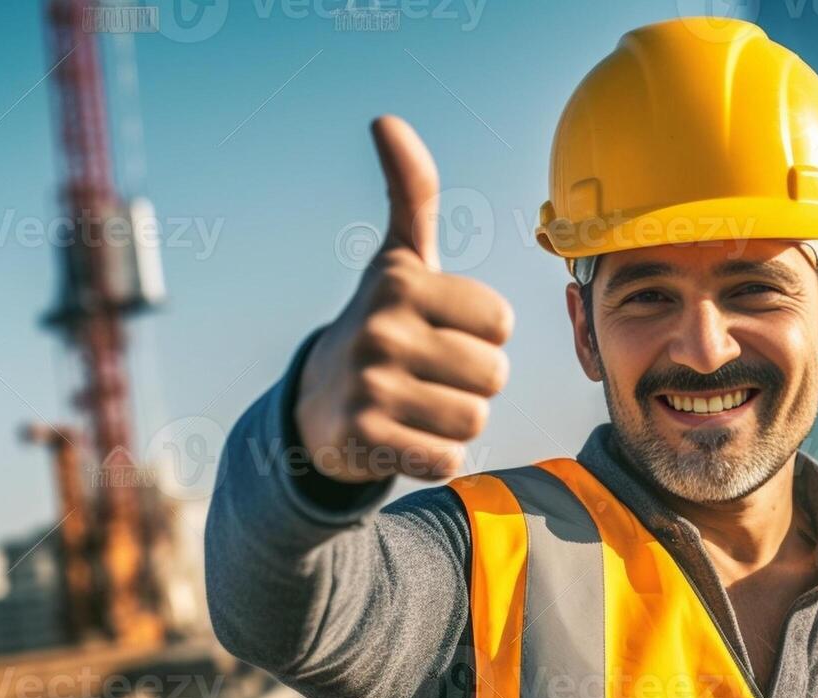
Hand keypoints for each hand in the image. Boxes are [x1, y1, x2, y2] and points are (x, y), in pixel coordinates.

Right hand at [295, 115, 512, 481]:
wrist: (316, 406)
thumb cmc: (380, 324)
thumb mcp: (398, 260)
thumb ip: (411, 194)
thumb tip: (386, 120)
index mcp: (403, 283)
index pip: (501, 323)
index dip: (482, 335)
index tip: (442, 332)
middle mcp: (382, 330)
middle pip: (493, 375)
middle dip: (472, 383)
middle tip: (430, 375)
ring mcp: (370, 387)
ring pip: (474, 420)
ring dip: (455, 421)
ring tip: (418, 405)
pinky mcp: (365, 441)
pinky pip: (447, 458)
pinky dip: (435, 455)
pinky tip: (404, 438)